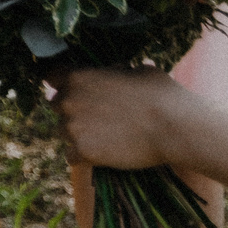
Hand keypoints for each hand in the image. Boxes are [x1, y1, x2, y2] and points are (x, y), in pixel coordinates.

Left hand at [56, 66, 189, 170]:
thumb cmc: (162, 95)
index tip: (76, 95)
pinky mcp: (83, 150)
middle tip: (96, 120)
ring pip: (63, 132)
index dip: (63, 86)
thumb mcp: (137, 70)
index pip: (52, 78)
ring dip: (78, 135)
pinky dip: (83, 158)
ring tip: (104, 138)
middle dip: (72, 112)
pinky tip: (100, 156)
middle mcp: (68, 99)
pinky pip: (71, 157)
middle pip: (57, 107)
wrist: (176, 127)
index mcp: (77, 76)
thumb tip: (119, 70)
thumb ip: (116, 71)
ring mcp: (73, 126)